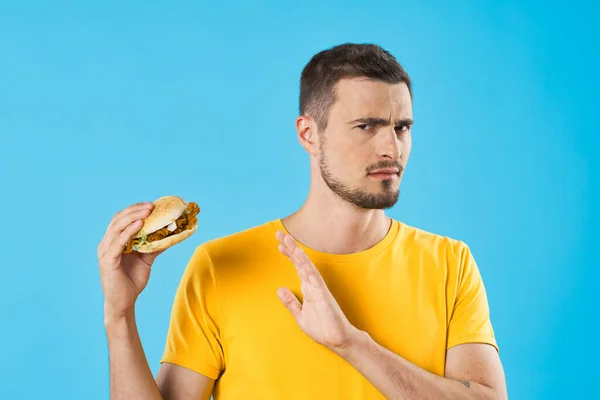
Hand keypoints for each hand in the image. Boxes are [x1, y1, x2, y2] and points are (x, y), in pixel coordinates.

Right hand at [97, 202, 163, 321]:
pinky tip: (139, 225)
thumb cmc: (131, 281)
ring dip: (133, 217)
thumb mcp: (146, 260)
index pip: (121, 219)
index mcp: (113, 241)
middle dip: (135, 210)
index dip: (134, 209)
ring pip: (117, 228)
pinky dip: (129, 232)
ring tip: (147, 212)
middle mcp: (106, 244)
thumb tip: (169, 235)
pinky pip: (118, 242)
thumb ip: (154, 246)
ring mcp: (105, 252)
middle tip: (151, 206)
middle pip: (118, 219)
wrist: (123, 303)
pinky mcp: (108, 261)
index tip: (151, 204)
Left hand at [275, 230, 359, 354]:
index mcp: (308, 289)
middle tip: (280, 233)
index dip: (289, 255)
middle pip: (300, 262)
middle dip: (290, 248)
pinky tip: (300, 258)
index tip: (279, 244)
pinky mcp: (323, 295)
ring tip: (288, 241)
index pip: (297, 267)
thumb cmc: (322, 328)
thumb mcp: (300, 316)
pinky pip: (314, 278)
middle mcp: (313, 285)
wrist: (338, 340)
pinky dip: (307, 267)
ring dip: (297, 253)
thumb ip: (291, 302)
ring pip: (306, 266)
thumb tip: (280, 289)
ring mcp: (319, 289)